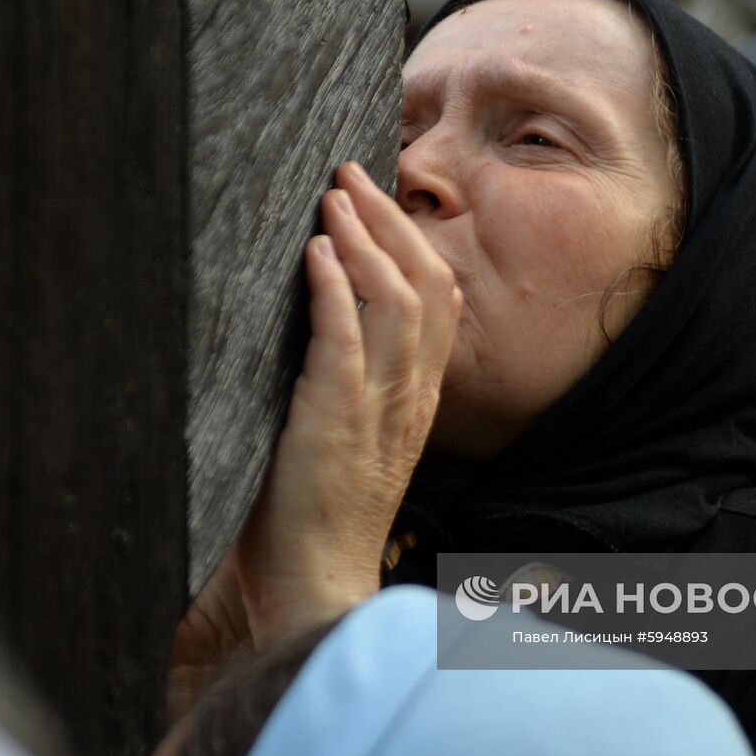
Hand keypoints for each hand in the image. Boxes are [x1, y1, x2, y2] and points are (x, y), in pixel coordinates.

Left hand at [167, 161, 460, 713]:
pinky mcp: (337, 420)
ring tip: (333, 198)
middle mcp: (410, 394)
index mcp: (418, 396)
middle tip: (352, 174)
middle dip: (390, 222)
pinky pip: (348, 341)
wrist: (315, 581)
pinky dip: (336, 290)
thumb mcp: (357, 436)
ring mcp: (378, 407)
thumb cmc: (322, 510)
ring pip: (396, 302)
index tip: (379, 201)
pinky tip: (317, 254)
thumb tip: (330, 321)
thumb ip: (358, 382)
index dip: (414, 242)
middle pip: (426, 284)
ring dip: (365, 241)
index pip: (441, 301)